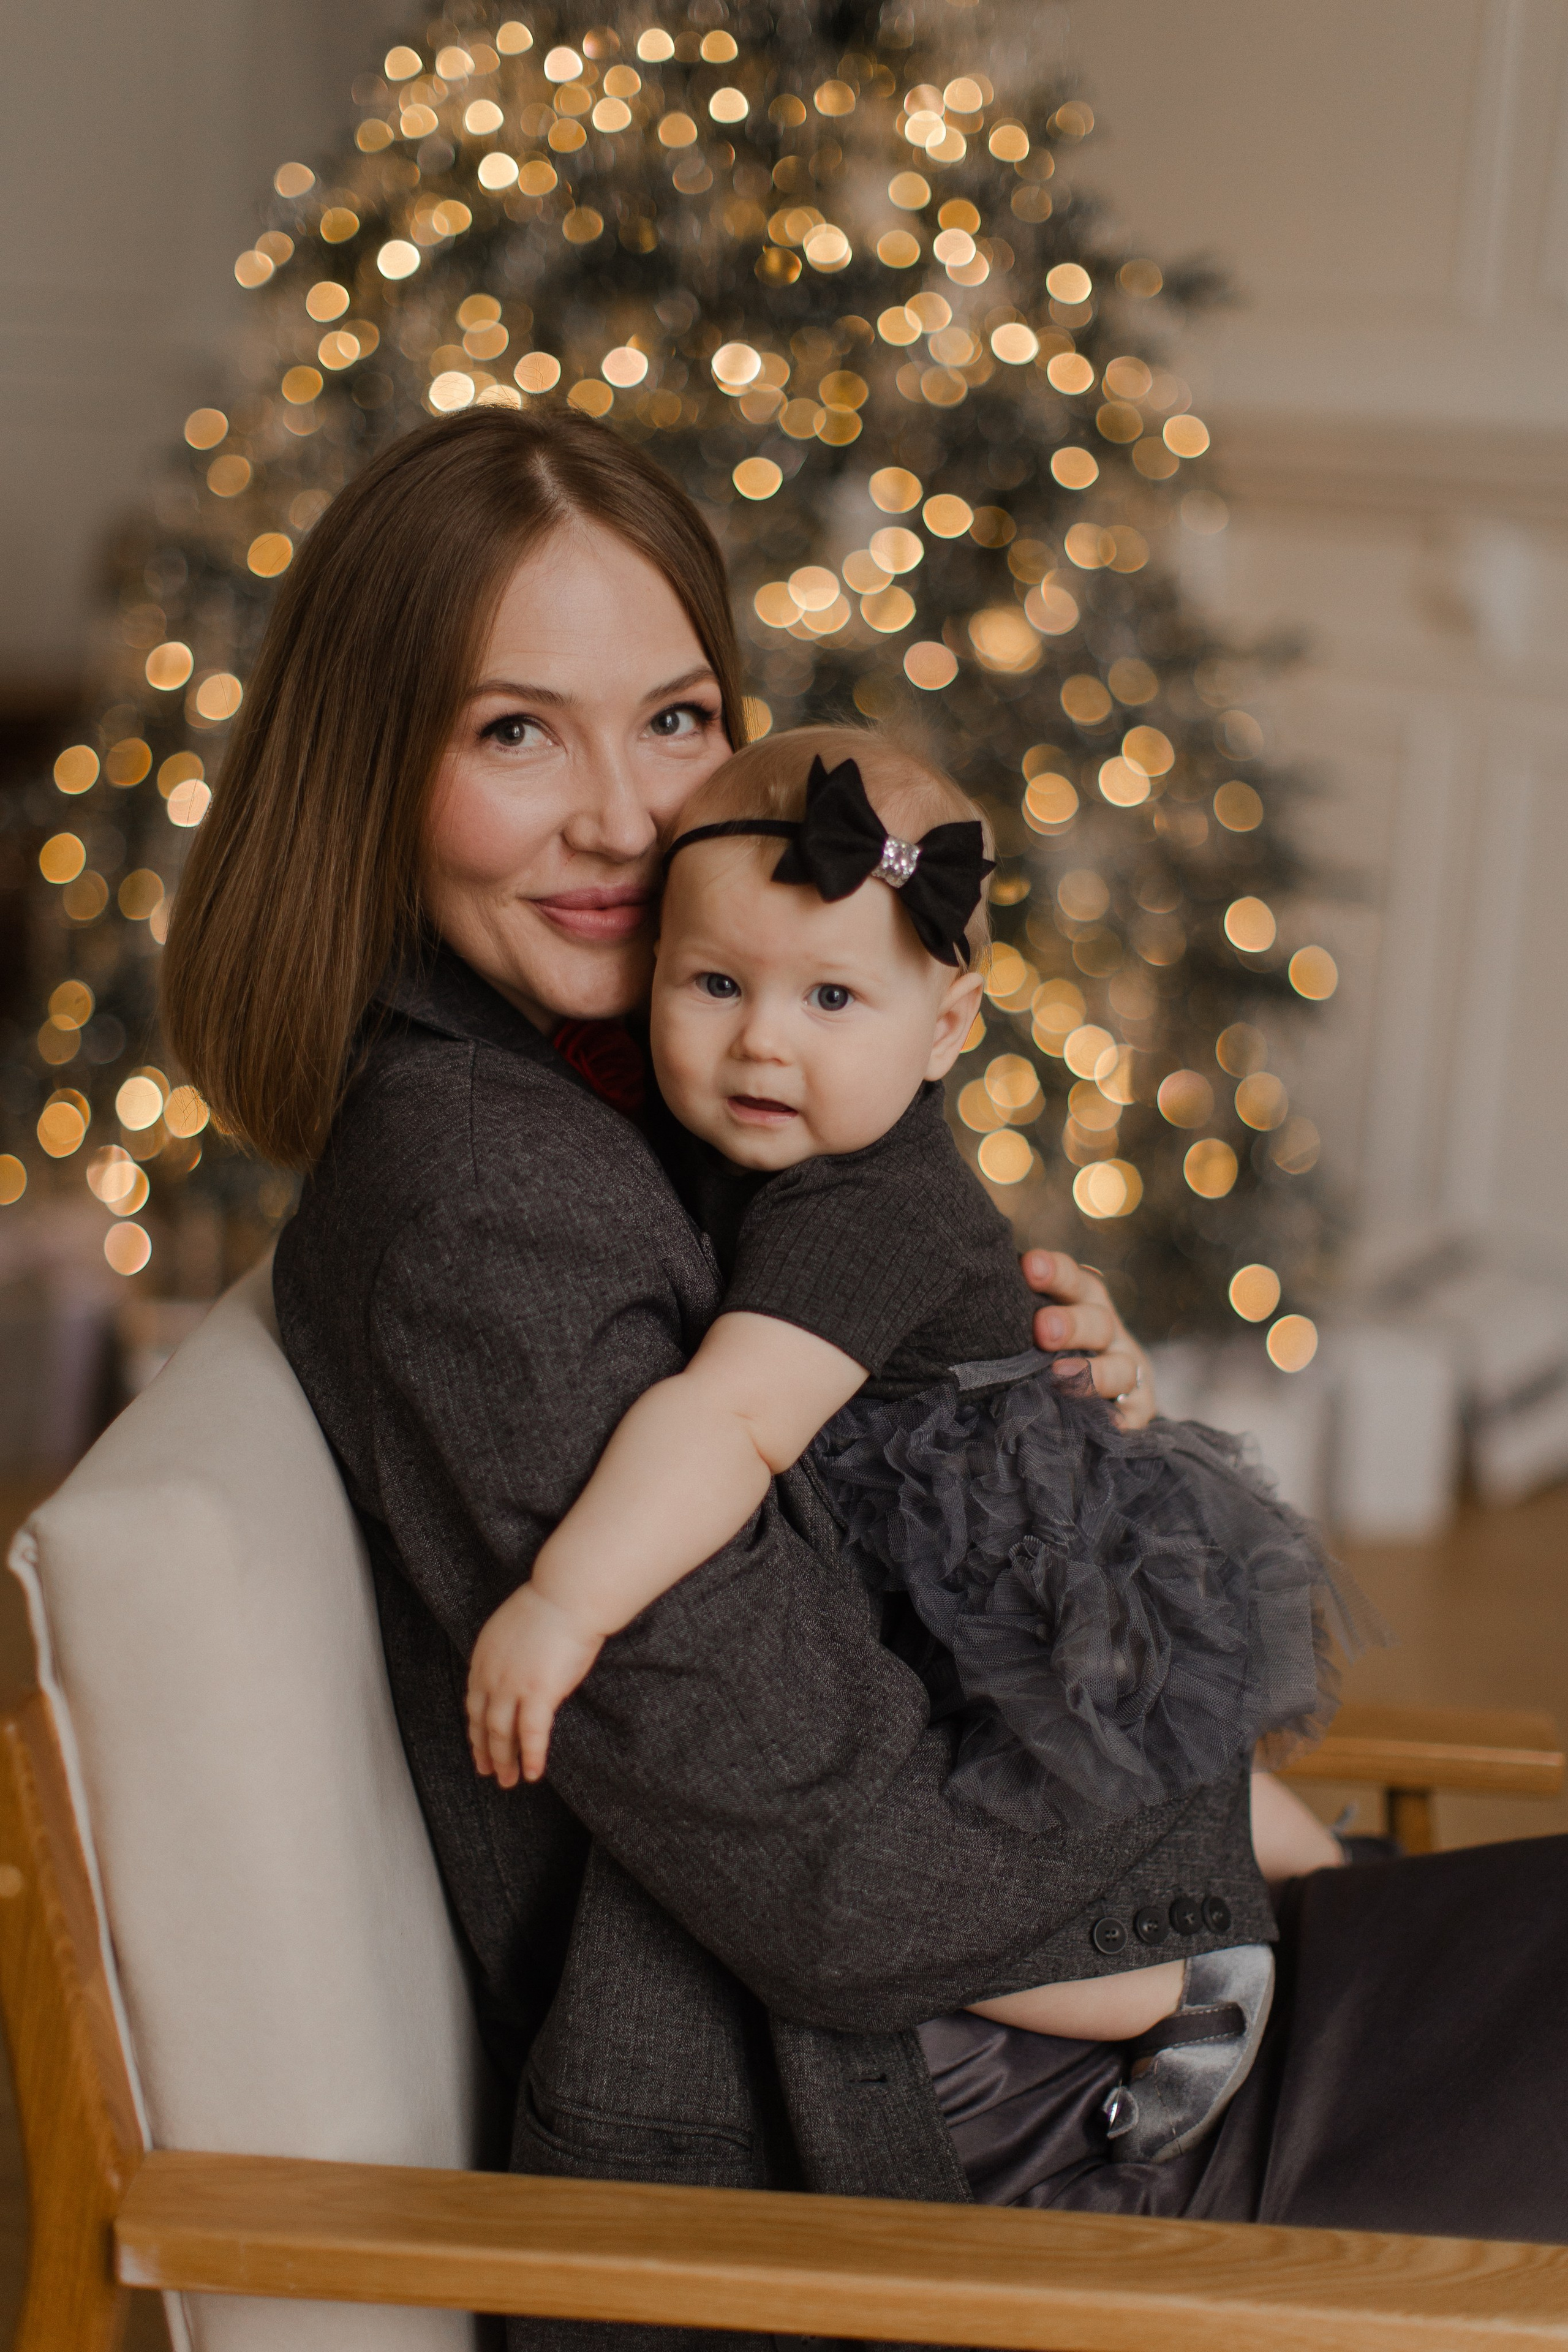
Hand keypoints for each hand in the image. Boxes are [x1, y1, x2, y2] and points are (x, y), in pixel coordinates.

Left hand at [466, 1583, 603, 1788]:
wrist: (567, 1595)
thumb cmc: (550, 1604)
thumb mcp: (512, 1627)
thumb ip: (506, 1652)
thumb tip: (512, 1666)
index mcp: (483, 1657)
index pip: (474, 1703)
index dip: (475, 1729)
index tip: (478, 1745)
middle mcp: (491, 1675)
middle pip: (482, 1722)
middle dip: (485, 1751)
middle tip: (489, 1772)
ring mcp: (513, 1686)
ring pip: (501, 1733)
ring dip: (504, 1760)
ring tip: (509, 1780)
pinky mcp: (538, 1693)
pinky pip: (532, 1734)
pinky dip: (530, 1756)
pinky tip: (532, 1774)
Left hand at [1021, 1249, 1156, 1428]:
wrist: (1107, 1388)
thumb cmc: (1049, 1347)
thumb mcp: (1035, 1323)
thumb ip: (1014, 1316)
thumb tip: (969, 1312)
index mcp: (1082, 1301)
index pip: (1072, 1279)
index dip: (1054, 1272)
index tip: (1028, 1268)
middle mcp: (1108, 1331)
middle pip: (1097, 1321)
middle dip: (1071, 1324)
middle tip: (1042, 1329)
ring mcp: (1127, 1369)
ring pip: (1119, 1368)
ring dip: (1092, 1373)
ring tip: (1060, 1376)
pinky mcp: (1138, 1408)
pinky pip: (1133, 1415)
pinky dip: (1119, 1420)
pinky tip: (1105, 1425)